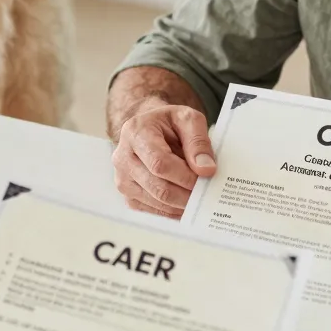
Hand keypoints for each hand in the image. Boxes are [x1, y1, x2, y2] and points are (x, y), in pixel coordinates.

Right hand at [112, 102, 215, 218]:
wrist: (150, 130)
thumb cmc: (168, 123)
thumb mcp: (187, 118)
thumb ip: (198, 141)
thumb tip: (206, 170)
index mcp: (135, 133)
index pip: (159, 163)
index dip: (185, 175)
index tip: (206, 178)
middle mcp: (122, 158)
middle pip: (158, 187)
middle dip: (187, 194)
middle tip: (208, 193)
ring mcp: (123, 180)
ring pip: (157, 202)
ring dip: (183, 204)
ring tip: (201, 197)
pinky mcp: (128, 196)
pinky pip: (153, 211)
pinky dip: (174, 211)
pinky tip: (187, 203)